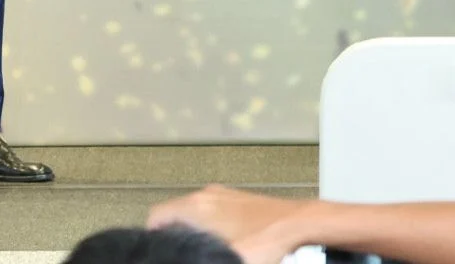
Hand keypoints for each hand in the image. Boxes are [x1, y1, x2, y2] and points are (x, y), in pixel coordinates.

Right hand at [147, 185, 309, 263]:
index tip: (157, 252)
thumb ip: (204, 259)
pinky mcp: (240, 201)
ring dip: (193, 233)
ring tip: (202, 251)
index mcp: (197, 207)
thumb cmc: (269, 240)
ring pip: (194, 214)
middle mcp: (207, 196)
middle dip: (173, 237)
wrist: (302, 224)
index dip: (152, 238)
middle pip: (174, 215)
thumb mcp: (231, 258)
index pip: (156, 216)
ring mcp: (225, 196)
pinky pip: (213, 213)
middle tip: (180, 254)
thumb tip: (190, 259)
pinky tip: (225, 244)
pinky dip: (211, 228)